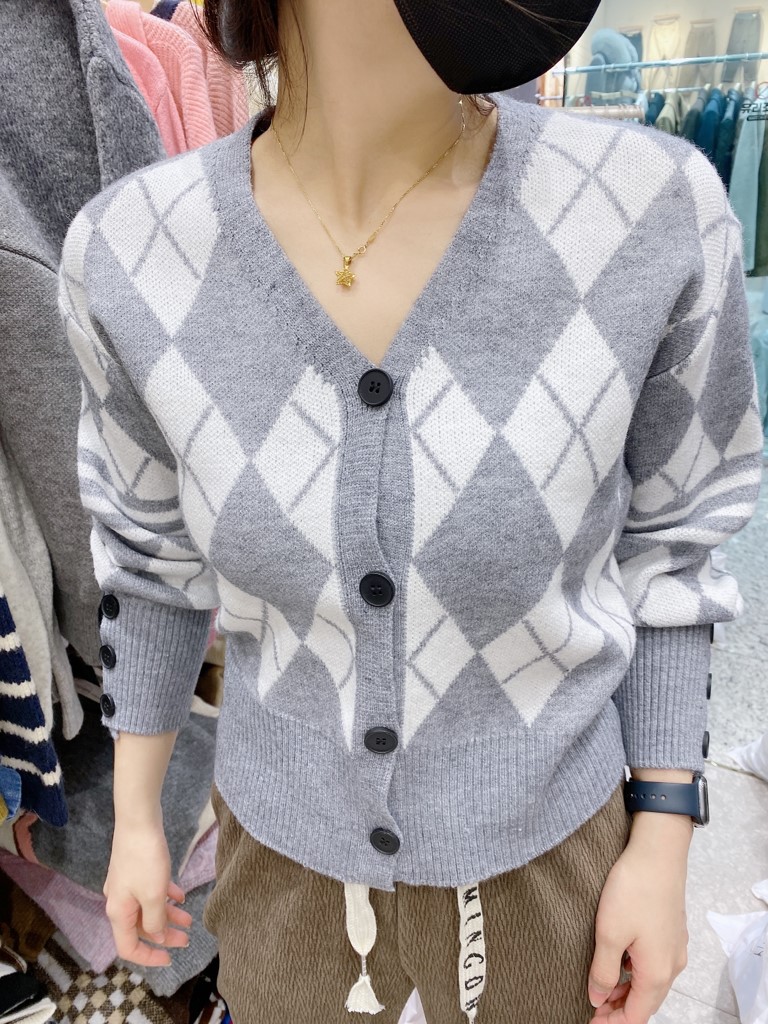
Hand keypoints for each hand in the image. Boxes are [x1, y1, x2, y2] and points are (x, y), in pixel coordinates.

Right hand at [104, 819, 192, 967]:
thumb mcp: (153, 895)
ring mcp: (126, 886)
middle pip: (141, 929)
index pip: (128, 948)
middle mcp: (119, 902)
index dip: (149, 957)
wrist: (138, 820)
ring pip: (147, 910)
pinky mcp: (135, 871)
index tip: (170, 958)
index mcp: (119, 913)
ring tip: (189, 920)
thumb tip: (157, 936)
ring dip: (168, 916)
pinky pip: (150, 892)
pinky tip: (181, 896)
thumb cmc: (145, 859)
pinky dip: (165, 897)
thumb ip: (155, 920)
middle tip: (187, 939)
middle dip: (164, 936)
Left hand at [587, 815, 690, 1022]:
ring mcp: (675, 947)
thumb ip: (603, 971)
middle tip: (592, 1006)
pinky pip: (655, 963)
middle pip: (646, 1002)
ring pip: (651, 982)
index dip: (613, 1023)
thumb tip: (599, 999)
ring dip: (627, 990)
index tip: (590, 1020)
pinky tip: (619, 960)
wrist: (658, 852)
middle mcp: (672, 965)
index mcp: (657, 973)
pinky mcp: (672, 931)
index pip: (636, 1016)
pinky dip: (636, 971)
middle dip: (620, 1009)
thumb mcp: (609, 933)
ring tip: (600, 985)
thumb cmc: (633, 889)